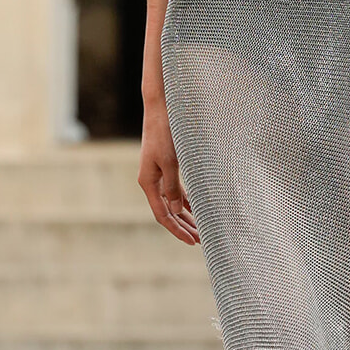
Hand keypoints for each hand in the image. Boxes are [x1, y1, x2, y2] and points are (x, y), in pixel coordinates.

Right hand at [139, 101, 200, 243]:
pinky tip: (198, 209)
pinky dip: (187, 201)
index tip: (192, 241)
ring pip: (173, 202)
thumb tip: (177, 210)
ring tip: (201, 230)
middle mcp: (151, 181)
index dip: (177, 230)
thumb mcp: (170, 161)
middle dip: (183, 227)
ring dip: (186, 216)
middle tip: (201, 241)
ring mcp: (158, 175)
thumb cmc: (165, 133)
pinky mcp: (166, 167)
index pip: (162, 214)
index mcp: (148, 182)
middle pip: (168, 212)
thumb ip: (173, 187)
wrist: (161, 109)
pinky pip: (177, 190)